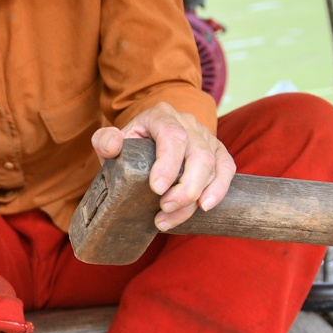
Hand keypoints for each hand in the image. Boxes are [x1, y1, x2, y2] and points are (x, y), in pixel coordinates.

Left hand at [91, 102, 233, 230]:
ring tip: (170, 217)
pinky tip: (204, 207)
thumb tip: (112, 145)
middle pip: (199, 154)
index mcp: (161, 116)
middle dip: (185, 187)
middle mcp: (188, 123)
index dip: (168, 164)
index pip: (172, 136)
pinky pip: (227, 169)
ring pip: (213, 166)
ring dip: (195, 197)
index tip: (157, 189)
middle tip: (164, 208)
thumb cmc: (130, 144)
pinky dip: (219, 189)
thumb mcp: (112, 140)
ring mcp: (206, 137)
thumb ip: (105, 141)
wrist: (147, 138)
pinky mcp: (217, 151)